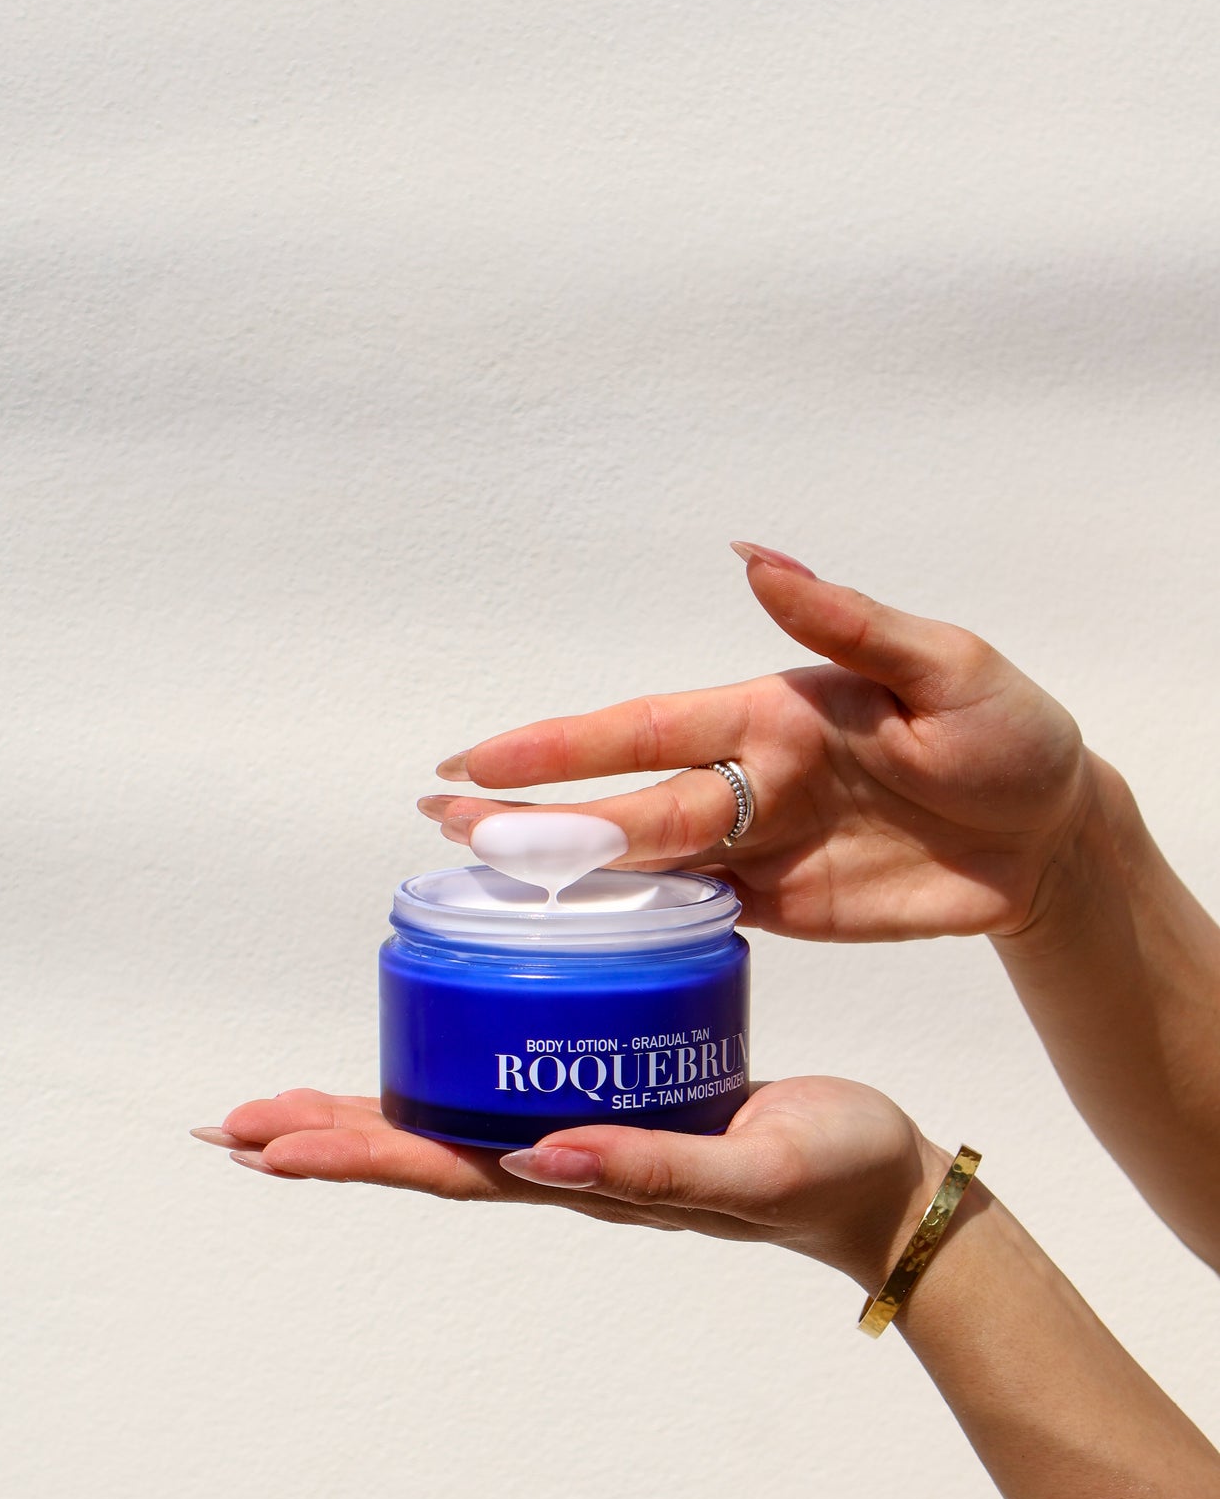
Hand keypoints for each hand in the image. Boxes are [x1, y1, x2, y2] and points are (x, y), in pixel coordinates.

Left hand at [192, 1076, 949, 1291]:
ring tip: (287, 1109)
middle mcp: (565, 1165)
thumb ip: (652, 1166)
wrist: (884, 1186)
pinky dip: (445, 1077)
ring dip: (367, 1118)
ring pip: (453, 1125)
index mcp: (584, 1181)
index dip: (353, 1154)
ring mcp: (586, 1138)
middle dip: (328, 1137)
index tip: (268, 1142)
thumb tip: (541, 1156)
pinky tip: (421, 1060)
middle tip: (232, 1124)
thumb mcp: (747, 1167)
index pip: (443, 1168)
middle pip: (424, 1150)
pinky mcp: (618, 1100)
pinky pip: (509, 1089)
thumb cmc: (826, 1174)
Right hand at [419, 545, 1094, 941]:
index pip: (643, 731)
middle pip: (622, 806)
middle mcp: (749, 780)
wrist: (1056, 837)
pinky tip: (572, 939)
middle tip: (443, 829)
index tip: (476, 761)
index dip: (558, 748)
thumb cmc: (1009, 733)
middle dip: (533, 820)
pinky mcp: (783, 910)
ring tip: (479, 882)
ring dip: (565, 876)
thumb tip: (753, 559)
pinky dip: (632, 930)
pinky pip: (692, 920)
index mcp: (769, 714)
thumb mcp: (944, 666)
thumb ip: (844, 622)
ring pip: (643, 865)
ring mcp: (760, 848)